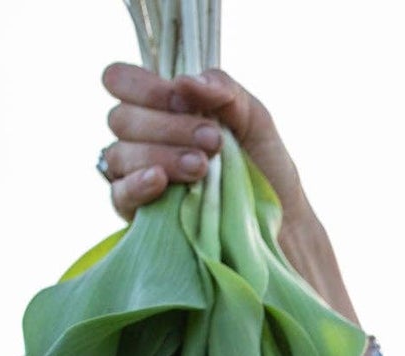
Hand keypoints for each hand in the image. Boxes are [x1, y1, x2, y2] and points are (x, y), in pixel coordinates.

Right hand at [99, 64, 308, 223]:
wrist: (285, 224)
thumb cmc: (265, 168)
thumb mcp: (254, 118)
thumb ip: (223, 89)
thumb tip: (183, 81)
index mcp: (162, 107)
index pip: (121, 81)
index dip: (145, 87)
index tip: (186, 102)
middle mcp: (142, 138)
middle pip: (122, 118)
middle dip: (168, 126)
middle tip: (213, 141)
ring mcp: (137, 176)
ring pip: (120, 153)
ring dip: (162, 154)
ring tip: (202, 167)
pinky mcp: (140, 214)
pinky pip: (119, 194)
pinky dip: (138, 184)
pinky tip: (161, 181)